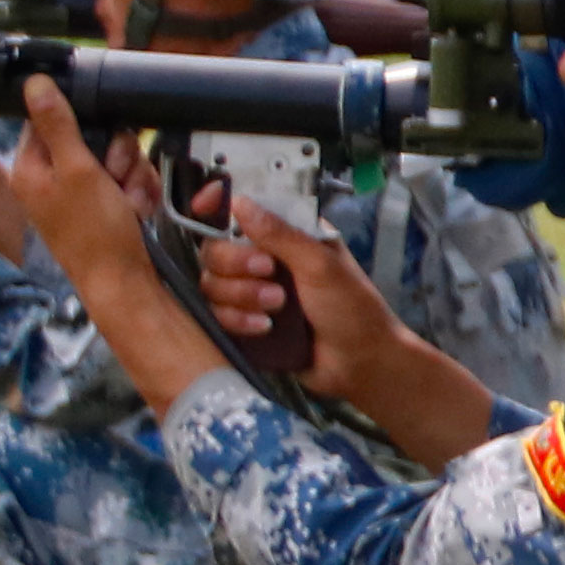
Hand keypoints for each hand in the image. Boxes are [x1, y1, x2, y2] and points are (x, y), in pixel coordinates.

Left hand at [0, 83, 155, 296]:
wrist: (125, 284)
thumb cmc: (96, 235)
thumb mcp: (78, 171)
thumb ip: (58, 124)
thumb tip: (34, 83)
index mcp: (30, 169)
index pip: (50, 120)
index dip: (83, 124)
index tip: (100, 141)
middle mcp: (51, 180)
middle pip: (90, 136)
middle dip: (117, 154)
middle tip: (117, 175)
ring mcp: (78, 194)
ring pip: (114, 157)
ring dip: (132, 174)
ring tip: (129, 200)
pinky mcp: (103, 206)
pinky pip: (126, 180)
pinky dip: (138, 192)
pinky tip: (137, 209)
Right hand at [211, 195, 493, 461]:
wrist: (360, 362)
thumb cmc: (353, 308)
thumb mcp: (321, 265)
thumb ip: (280, 235)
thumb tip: (241, 203)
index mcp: (287, 235)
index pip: (240, 211)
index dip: (217, 205)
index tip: (204, 207)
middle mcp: (264, 259)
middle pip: (215, 248)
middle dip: (237, 263)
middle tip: (268, 272)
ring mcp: (252, 292)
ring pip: (212, 283)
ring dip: (242, 295)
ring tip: (277, 307)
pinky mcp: (245, 323)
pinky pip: (217, 315)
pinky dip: (237, 320)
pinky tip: (265, 328)